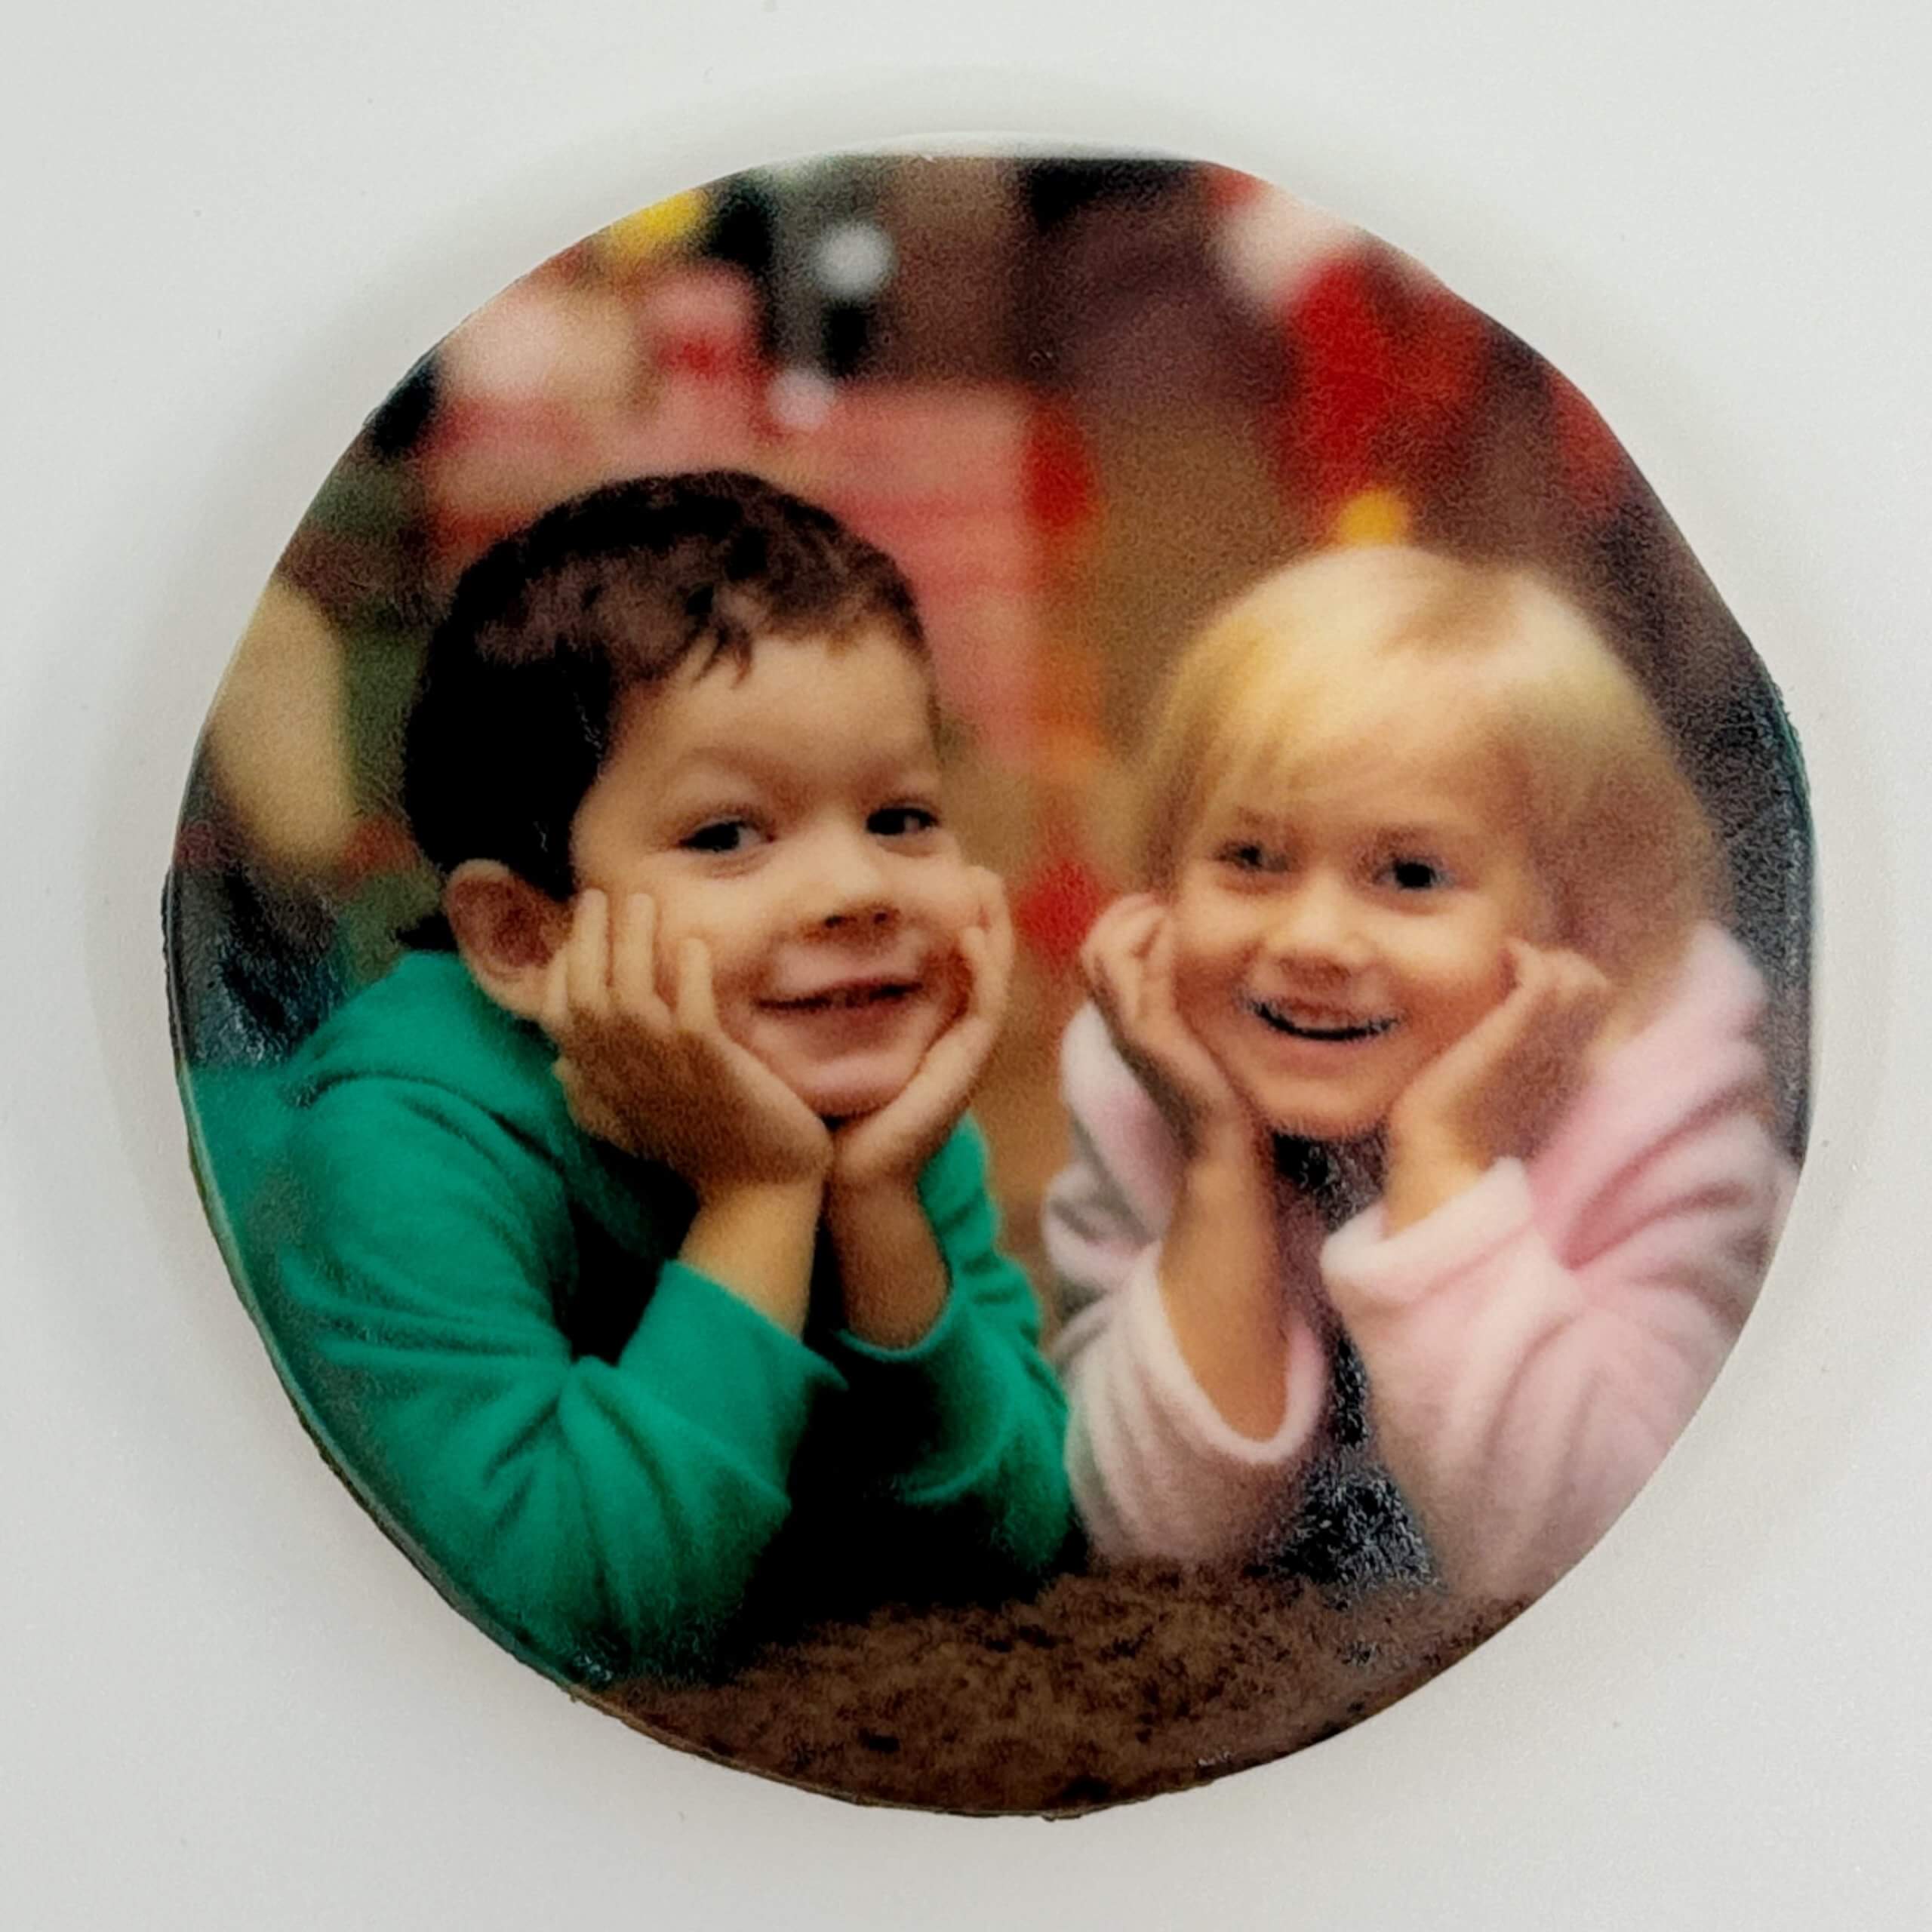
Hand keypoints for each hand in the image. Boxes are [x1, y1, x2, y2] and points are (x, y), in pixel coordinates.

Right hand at [545, 889, 831, 1194]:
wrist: (759, 1192)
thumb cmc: (699, 1152)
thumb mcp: (632, 1127)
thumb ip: (592, 1096)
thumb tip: (557, 1063)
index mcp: (604, 1086)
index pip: (561, 1020)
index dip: (559, 973)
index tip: (570, 936)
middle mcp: (627, 1077)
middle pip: (589, 997)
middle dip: (588, 941)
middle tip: (598, 897)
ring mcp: (670, 1074)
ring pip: (634, 998)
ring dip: (635, 944)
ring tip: (642, 902)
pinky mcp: (715, 1072)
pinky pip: (692, 1016)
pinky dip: (691, 977)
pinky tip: (694, 944)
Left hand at [829, 869, 1014, 1195]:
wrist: (850, 1178)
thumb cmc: (834, 1115)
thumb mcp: (834, 1044)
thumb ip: (832, 1005)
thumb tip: (796, 956)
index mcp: (930, 1029)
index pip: (954, 964)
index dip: (957, 919)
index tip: (946, 873)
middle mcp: (954, 1035)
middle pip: (985, 962)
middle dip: (987, 914)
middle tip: (979, 868)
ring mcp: (966, 1051)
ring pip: (994, 977)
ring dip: (994, 930)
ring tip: (986, 884)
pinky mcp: (967, 1066)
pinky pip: (985, 1009)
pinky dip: (982, 971)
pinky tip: (969, 937)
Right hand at [1080, 893, 1250, 1158]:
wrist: (1219, 1142)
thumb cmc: (1217, 1089)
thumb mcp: (1192, 1034)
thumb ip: (1182, 1000)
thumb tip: (1196, 955)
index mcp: (1123, 1021)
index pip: (1095, 956)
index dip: (1117, 921)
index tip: (1155, 905)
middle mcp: (1117, 1024)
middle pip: (1091, 951)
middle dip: (1122, 914)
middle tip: (1160, 902)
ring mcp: (1131, 1032)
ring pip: (1106, 960)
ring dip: (1137, 925)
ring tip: (1171, 916)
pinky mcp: (1154, 1039)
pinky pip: (1146, 981)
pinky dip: (1161, 948)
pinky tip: (1183, 936)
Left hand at [1384, 938, 1612, 1226]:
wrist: (1444, 1169)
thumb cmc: (1455, 1140)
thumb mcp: (1496, 1096)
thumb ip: (1509, 1067)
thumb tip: (1489, 1038)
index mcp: (1571, 1074)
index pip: (1597, 1011)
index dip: (1570, 985)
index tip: (1527, 982)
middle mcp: (1570, 1058)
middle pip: (1598, 988)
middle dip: (1564, 964)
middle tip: (1516, 970)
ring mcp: (1547, 1046)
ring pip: (1582, 978)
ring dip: (1546, 959)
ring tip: (1508, 963)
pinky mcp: (1515, 1037)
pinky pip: (1545, 979)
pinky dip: (1527, 957)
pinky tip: (1501, 957)